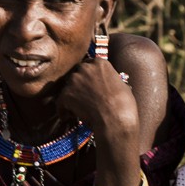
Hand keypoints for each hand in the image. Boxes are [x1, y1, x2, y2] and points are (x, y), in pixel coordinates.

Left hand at [55, 55, 140, 185]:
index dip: (85, 83)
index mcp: (102, 63)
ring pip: (66, 90)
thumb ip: (108, 79)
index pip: (86, 66)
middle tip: (85, 108)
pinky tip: (73, 119)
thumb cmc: (125, 110)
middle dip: (76, 92)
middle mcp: (87, 67)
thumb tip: (107, 77)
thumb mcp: (120, 88)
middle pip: (73, 78)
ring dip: (70, 103)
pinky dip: (64, 112)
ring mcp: (76, 79)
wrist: (118, 122)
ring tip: (82, 116)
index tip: (91, 95)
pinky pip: (60, 102)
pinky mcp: (67, 92)